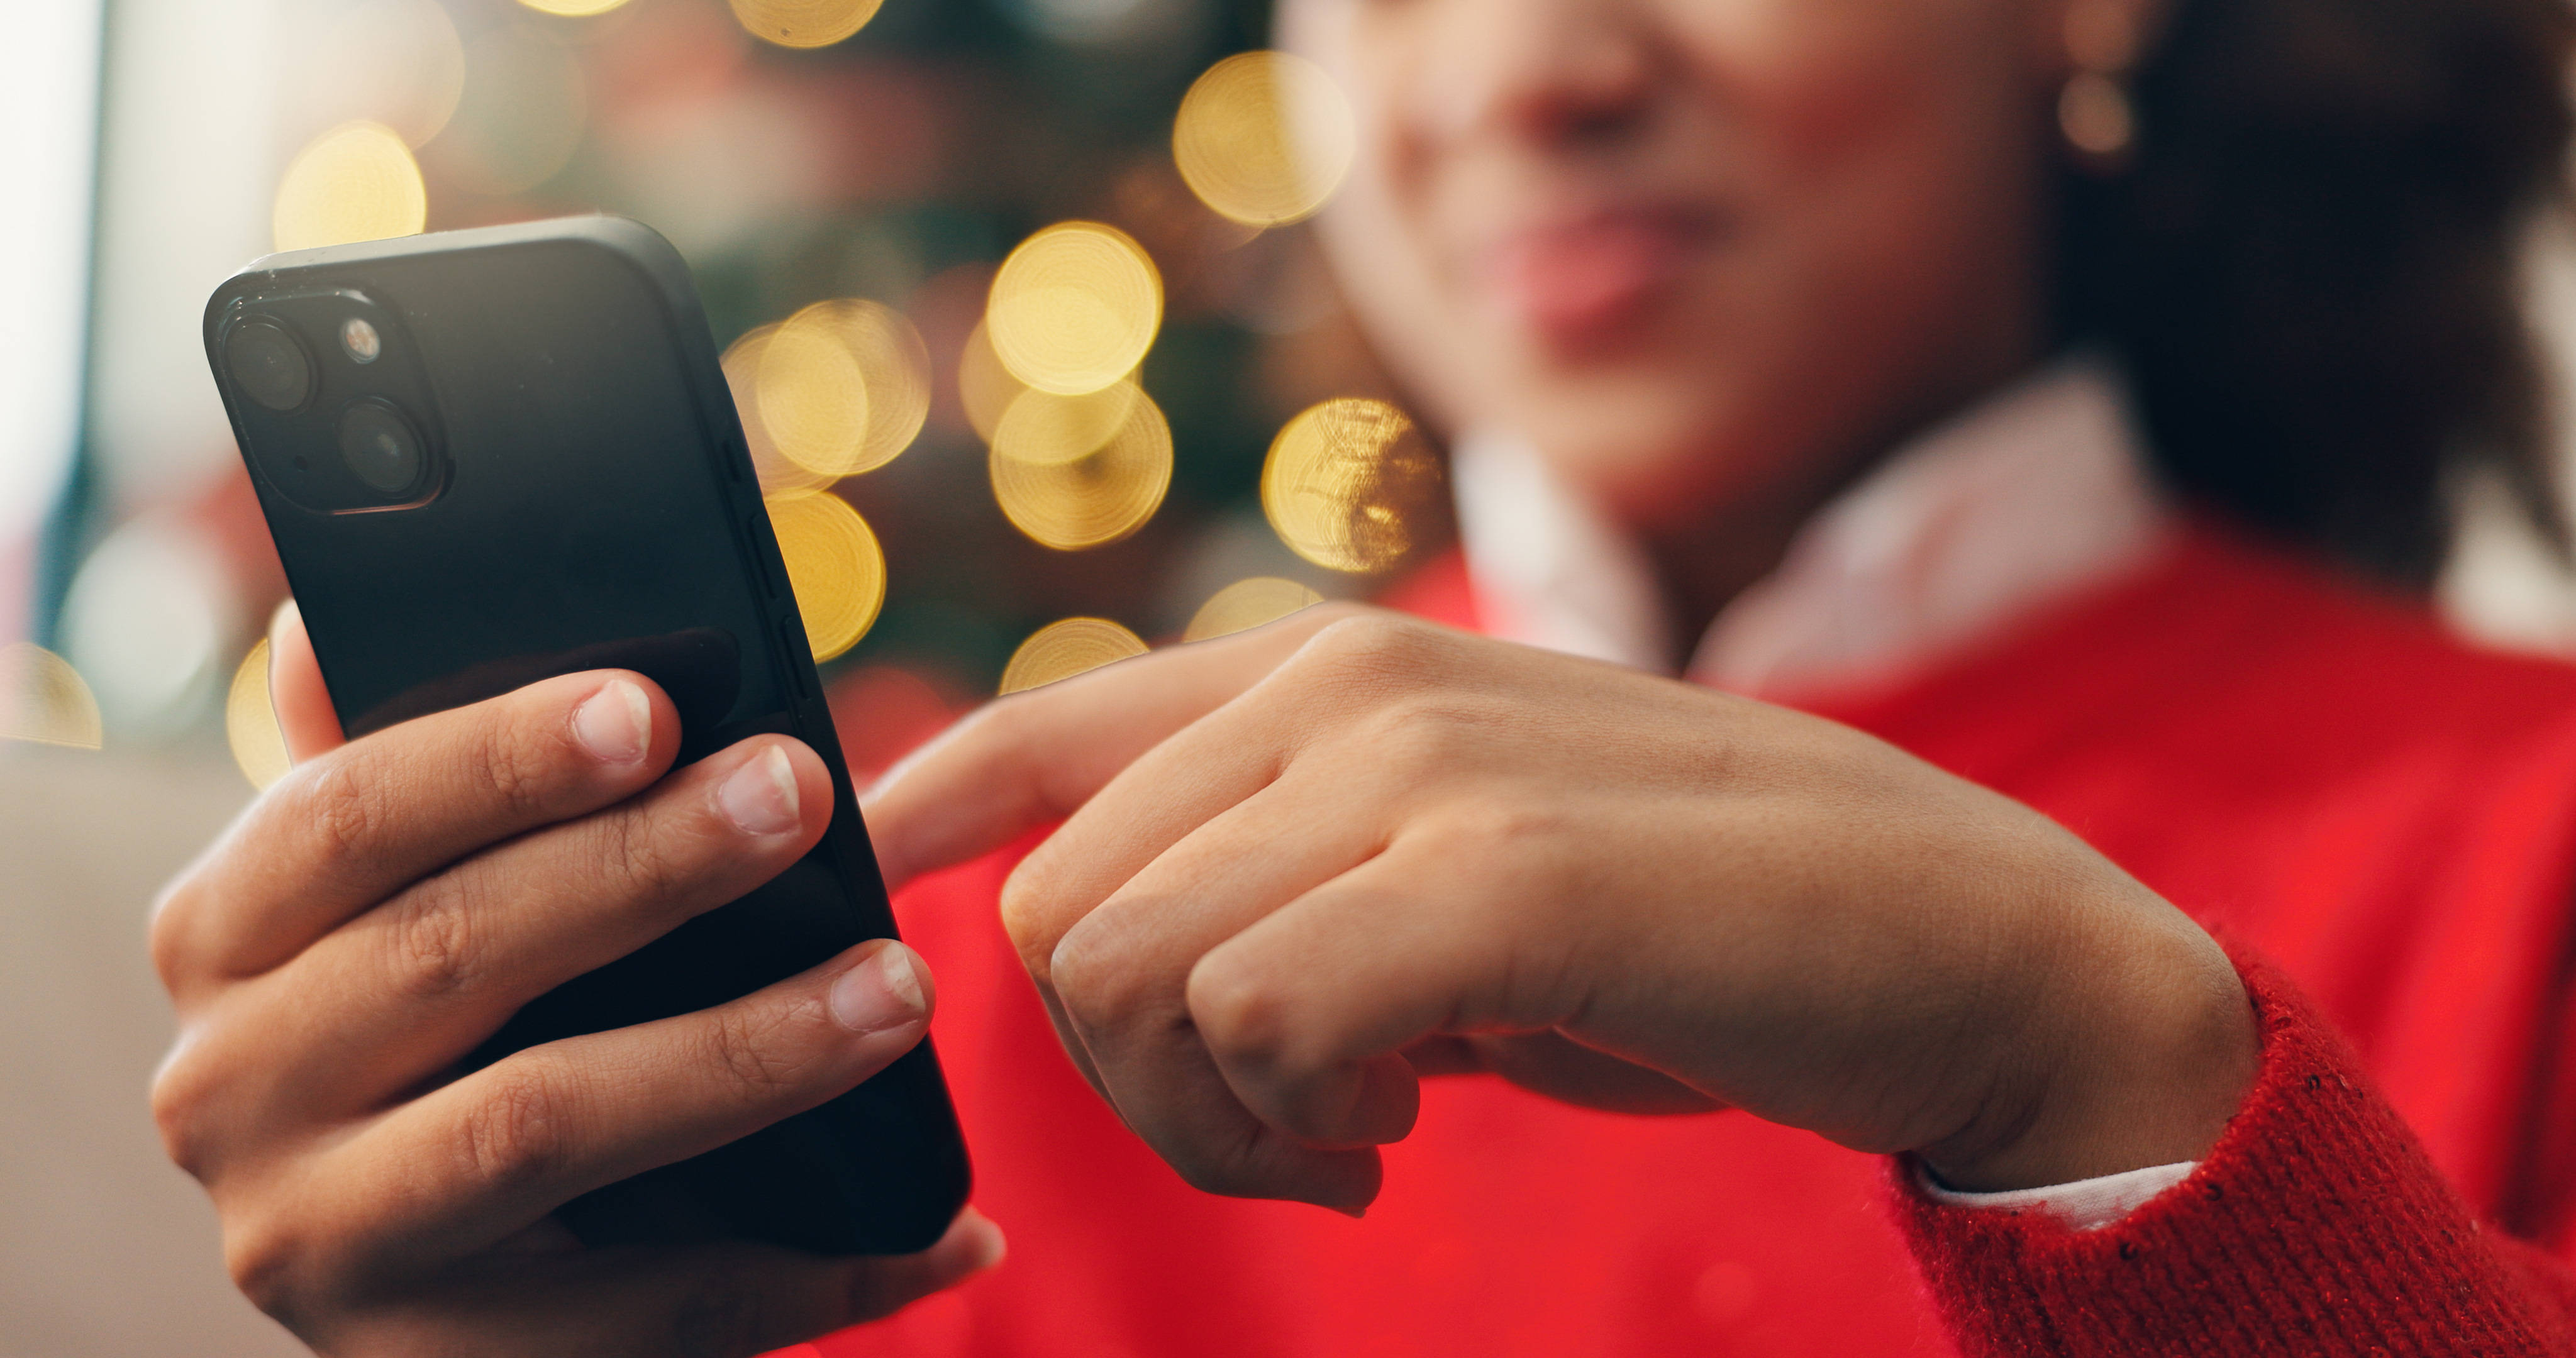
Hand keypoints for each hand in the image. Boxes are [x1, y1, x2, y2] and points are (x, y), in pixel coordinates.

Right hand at [150, 605, 1000, 1356]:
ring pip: (545, 1121)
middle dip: (645, 867)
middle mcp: (229, 1093)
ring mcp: (321, 1245)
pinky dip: (819, 1267)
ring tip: (895, 987)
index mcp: (223, 941)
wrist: (438, 1289)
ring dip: (745, 1050)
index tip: (651, 706)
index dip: (492, 755)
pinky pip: (655, 1313)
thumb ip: (383, 778)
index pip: (339, 816)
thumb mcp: (384, 902)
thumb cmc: (436, 1029)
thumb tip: (323, 623)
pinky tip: (949, 1229)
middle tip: (803, 795)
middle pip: (450, 954)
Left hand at [866, 606, 2255, 1211]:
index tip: (878, 882)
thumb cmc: (1689, 921)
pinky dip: (1288, 1126)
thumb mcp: (1454, 869)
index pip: (1046, 722)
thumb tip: (1108, 950)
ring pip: (1129, 971)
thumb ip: (1292, 872)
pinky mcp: (1497, 876)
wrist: (1957, 940)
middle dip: (1127, 1069)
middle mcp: (1353, 684)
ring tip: (1348, 1133)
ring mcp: (1421, 767)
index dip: (928, 814)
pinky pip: (1252, 1022)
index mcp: (1335, 668)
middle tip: (1281, 1125)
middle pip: (1060, 906)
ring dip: (1205, 1114)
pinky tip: (1394, 1138)